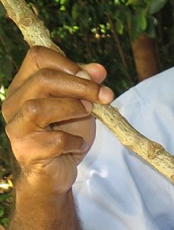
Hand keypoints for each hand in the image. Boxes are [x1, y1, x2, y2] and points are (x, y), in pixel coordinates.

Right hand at [2, 46, 112, 196]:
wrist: (59, 172)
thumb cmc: (67, 133)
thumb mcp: (81, 104)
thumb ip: (87, 85)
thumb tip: (98, 69)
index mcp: (24, 86)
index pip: (37, 57)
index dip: (68, 62)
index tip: (94, 77)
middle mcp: (13, 104)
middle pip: (42, 79)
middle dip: (81, 85)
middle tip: (104, 96)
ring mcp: (17, 129)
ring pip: (38, 108)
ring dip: (72, 108)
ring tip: (88, 115)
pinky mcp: (27, 152)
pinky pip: (54, 140)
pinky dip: (74, 141)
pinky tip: (78, 145)